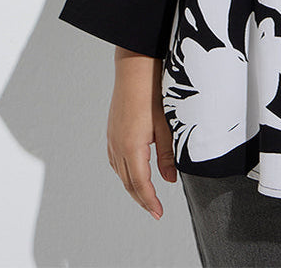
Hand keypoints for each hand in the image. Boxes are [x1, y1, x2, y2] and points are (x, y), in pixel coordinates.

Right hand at [106, 46, 176, 218]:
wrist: (134, 66)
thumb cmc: (152, 91)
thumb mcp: (166, 125)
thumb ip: (167, 154)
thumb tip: (168, 179)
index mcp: (132, 147)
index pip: (140, 184)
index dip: (149, 201)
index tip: (158, 213)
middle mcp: (117, 145)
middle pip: (128, 182)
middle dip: (141, 198)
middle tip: (154, 210)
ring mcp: (112, 137)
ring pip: (120, 172)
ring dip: (132, 186)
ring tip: (146, 195)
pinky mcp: (112, 130)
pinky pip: (115, 159)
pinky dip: (124, 171)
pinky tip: (133, 170)